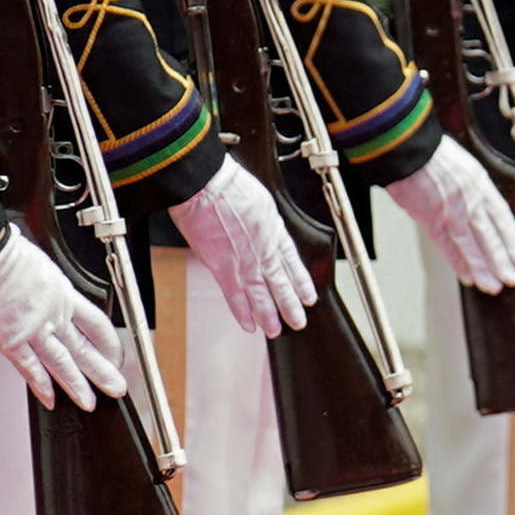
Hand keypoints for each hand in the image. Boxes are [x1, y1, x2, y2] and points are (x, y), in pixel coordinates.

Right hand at [0, 231, 134, 410]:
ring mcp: (34, 330)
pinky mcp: (11, 341)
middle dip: (102, 371)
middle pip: (84, 348)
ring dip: (77, 385)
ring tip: (89, 402)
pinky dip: (41, 386)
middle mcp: (54, 315)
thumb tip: (48, 297)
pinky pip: (29, 368)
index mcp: (64, 295)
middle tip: (116, 387)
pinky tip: (51, 399)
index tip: (116, 355)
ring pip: (62, 363)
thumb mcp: (43, 268)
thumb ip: (48, 290)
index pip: (97, 325)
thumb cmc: (8, 254)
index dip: (110, 343)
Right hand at [174, 157, 316, 335]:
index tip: (308, 295)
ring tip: (276, 330)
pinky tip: (249, 326)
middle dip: (290, 304)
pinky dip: (242, 312)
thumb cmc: (228, 183)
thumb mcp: (259, 199)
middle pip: (281, 282)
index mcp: (273, 229)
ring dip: (270, 315)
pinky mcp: (223, 266)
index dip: (300, 280)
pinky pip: (235, 295)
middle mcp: (263, 248)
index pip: (291, 260)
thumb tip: (261, 227)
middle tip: (298, 321)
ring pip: (262, 294)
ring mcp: (245, 260)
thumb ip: (262, 219)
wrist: (206, 183)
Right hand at [389, 148, 514, 292]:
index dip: (512, 238)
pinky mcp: (432, 220)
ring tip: (493, 286)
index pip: (502, 216)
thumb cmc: (429, 151)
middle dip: (502, 259)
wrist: (408, 147)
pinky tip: (468, 276)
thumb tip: (473, 202)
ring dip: (484, 268)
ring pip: (472, 245)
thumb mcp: (461, 163)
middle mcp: (470, 199)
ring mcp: (452, 211)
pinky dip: (458, 263)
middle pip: (490, 235)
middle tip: (512, 279)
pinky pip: (448, 246)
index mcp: (479, 183)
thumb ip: (468, 185)